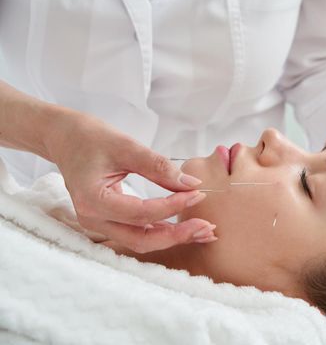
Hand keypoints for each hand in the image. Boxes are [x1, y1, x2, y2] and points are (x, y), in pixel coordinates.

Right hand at [46, 111, 216, 252]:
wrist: (66, 138)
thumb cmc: (90, 138)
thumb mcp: (126, 146)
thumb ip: (158, 166)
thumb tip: (191, 184)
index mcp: (93, 201)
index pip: (142, 213)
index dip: (173, 206)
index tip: (197, 194)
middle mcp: (93, 220)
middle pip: (141, 239)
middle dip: (176, 235)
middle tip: (207, 226)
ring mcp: (99, 224)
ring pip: (141, 241)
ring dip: (172, 237)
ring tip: (203, 230)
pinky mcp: (108, 221)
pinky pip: (137, 233)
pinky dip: (162, 231)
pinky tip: (184, 227)